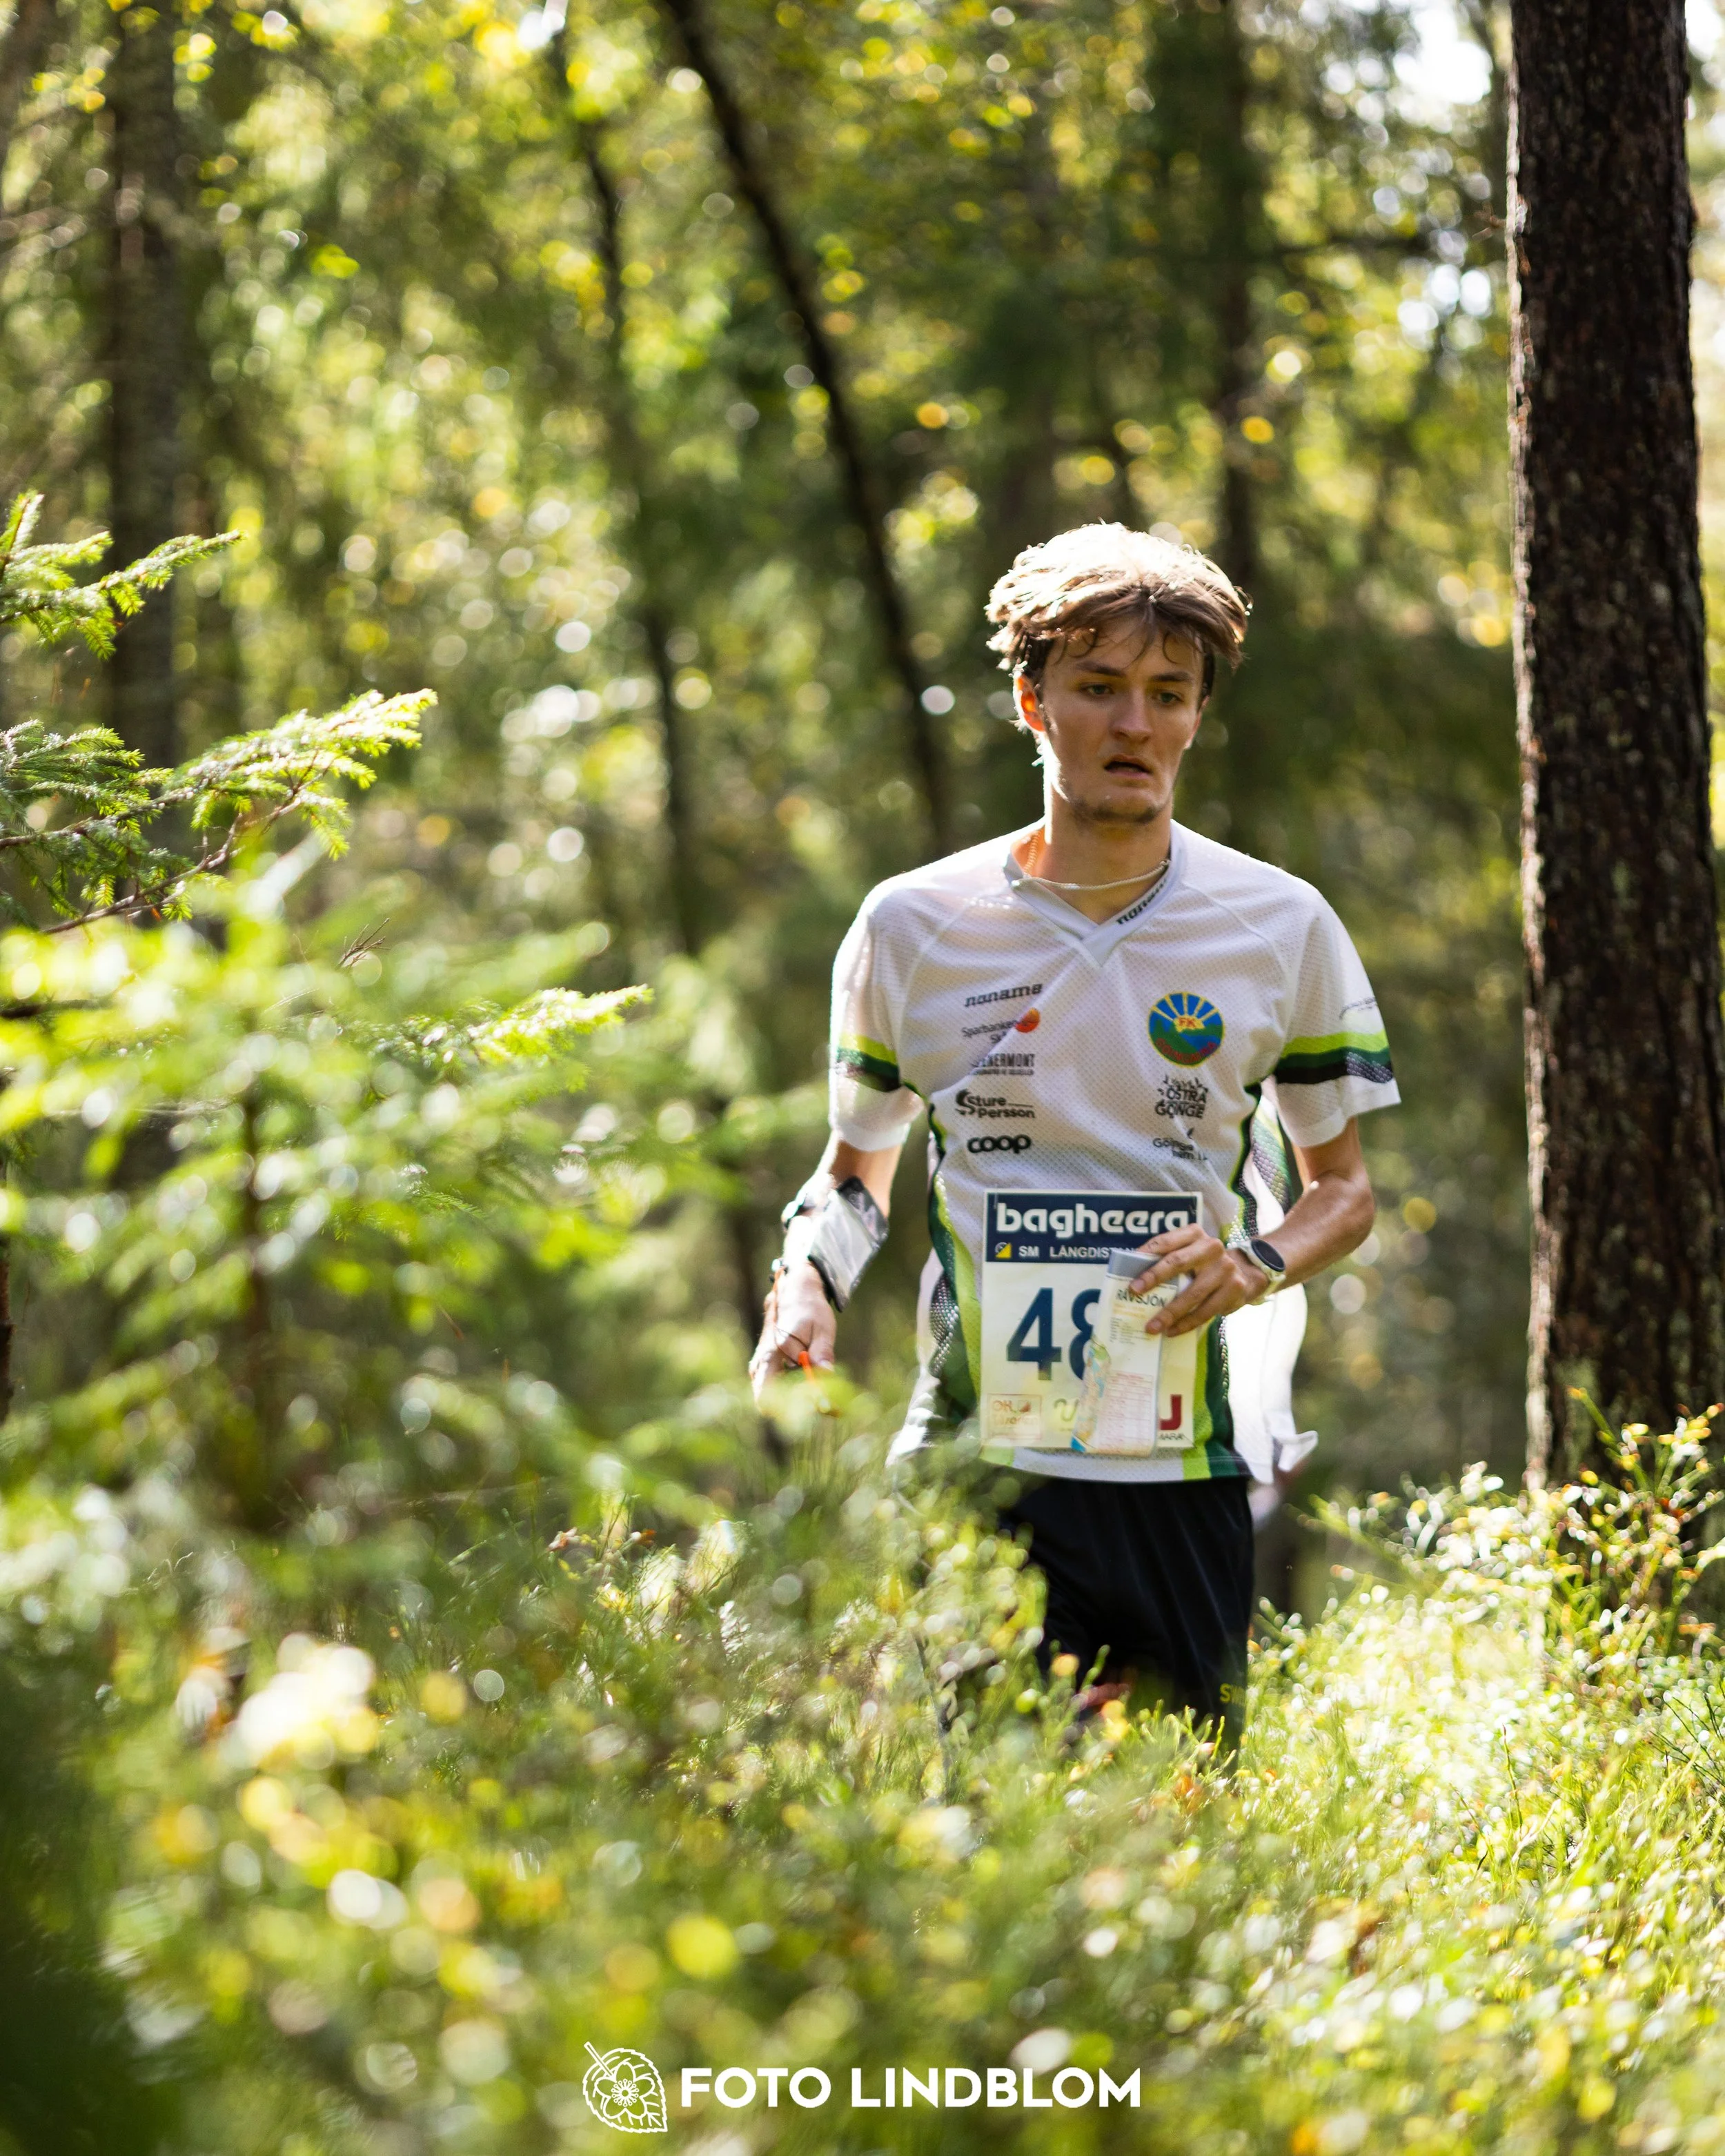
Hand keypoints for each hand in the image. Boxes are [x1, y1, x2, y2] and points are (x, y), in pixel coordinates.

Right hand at [748, 1260, 835, 1402]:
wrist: (795, 1293)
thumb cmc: (810, 1310)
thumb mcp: (822, 1330)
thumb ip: (821, 1355)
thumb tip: (826, 1379)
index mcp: (773, 1352)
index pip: (773, 1393)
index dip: (795, 1405)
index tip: (819, 1406)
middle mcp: (761, 1363)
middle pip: (770, 1402)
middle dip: (796, 1410)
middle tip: (826, 1409)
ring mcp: (760, 1367)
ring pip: (773, 1398)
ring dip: (796, 1404)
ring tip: (824, 1401)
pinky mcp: (765, 1370)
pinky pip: (775, 1390)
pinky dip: (795, 1396)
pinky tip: (815, 1392)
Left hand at [1126, 1223, 1264, 1336]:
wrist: (1245, 1272)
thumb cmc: (1204, 1264)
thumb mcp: (1189, 1252)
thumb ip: (1167, 1258)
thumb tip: (1132, 1274)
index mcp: (1194, 1234)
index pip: (1166, 1241)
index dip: (1145, 1254)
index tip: (1129, 1269)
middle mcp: (1211, 1247)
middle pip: (1178, 1262)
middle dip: (1154, 1277)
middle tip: (1134, 1292)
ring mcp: (1225, 1268)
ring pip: (1192, 1293)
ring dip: (1169, 1312)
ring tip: (1151, 1326)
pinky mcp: (1234, 1289)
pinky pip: (1205, 1311)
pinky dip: (1185, 1323)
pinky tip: (1171, 1330)